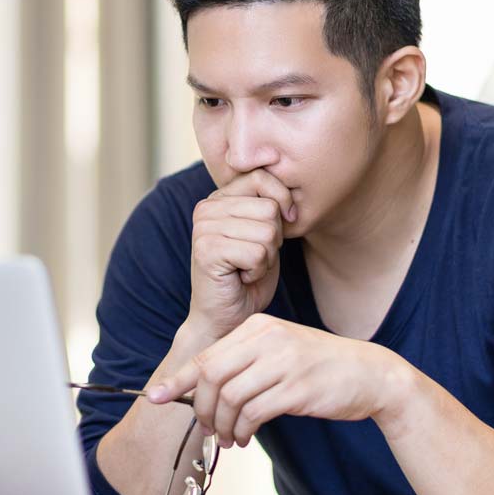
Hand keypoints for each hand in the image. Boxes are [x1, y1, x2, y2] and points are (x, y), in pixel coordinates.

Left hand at [148, 314, 409, 447]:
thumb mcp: (278, 352)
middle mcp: (267, 338)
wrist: (370, 374)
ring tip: (230, 438)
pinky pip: (253, 413)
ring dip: (224, 425)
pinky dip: (243, 430)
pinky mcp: (297, 388)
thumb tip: (201, 390)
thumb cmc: (318, 367)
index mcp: (258, 326)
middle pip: (212, 376)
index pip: (207, 355)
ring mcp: (283, 362)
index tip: (156, 397)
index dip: (178, 379)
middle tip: (209, 429)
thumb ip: (243, 362)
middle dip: (203, 409)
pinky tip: (246, 438)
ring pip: (230, 398)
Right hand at [187, 169, 296, 341]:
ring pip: (267, 231)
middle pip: (269, 208)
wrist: (225, 318)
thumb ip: (270, 206)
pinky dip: (258, 270)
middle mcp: (206, 208)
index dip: (283, 201)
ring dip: (266, 257)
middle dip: (273, 239)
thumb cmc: (247, 276)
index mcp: (218, 198)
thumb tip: (290, 193)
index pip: (261, 177)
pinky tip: (241, 277)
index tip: (283, 225)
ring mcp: (203, 228)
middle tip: (253, 257)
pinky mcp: (207, 250)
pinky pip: (257, 253)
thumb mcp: (264, 233)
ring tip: (246, 267)